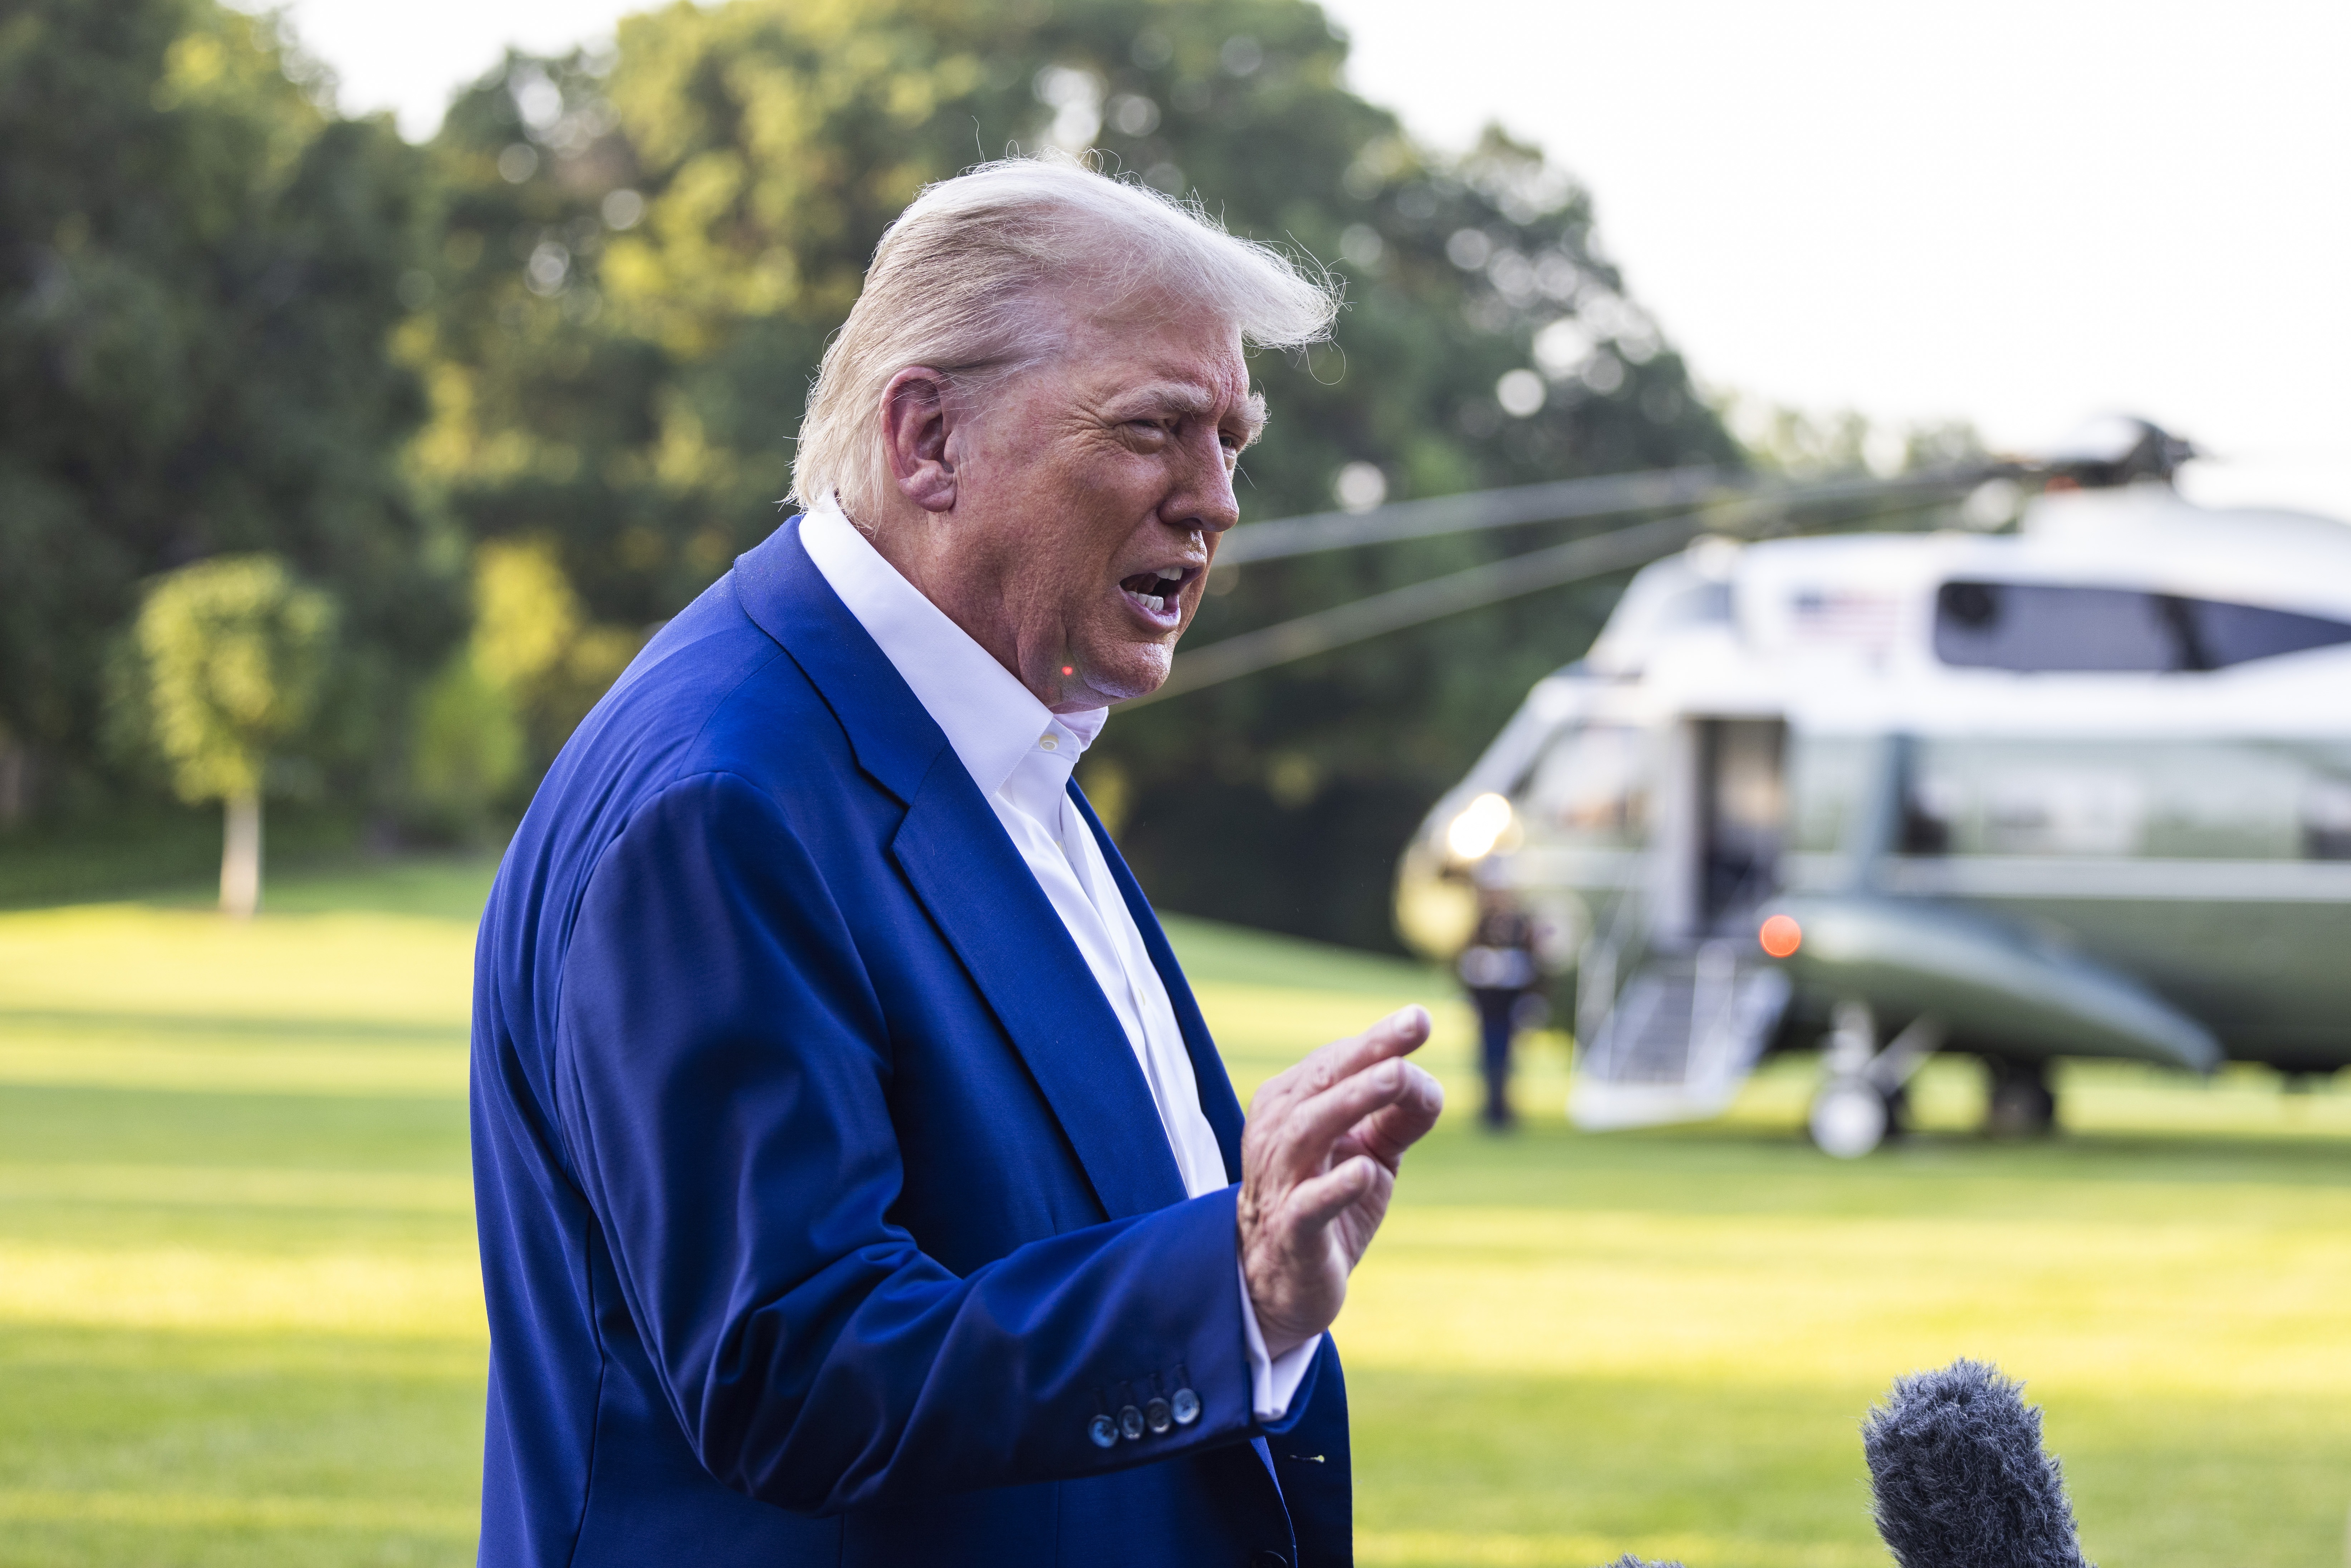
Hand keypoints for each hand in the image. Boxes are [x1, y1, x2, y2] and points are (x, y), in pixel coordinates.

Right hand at [1237, 1006, 1443, 1355]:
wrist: (1281, 1284)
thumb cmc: (1327, 1203)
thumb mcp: (1369, 1154)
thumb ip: (1396, 1118)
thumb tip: (1433, 1085)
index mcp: (1290, 1107)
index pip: (1334, 1063)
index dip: (1378, 1040)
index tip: (1421, 1019)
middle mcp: (1277, 1135)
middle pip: (1320, 1084)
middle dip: (1369, 1052)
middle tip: (1415, 1027)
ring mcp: (1280, 1183)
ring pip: (1309, 1131)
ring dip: (1353, 1100)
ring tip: (1397, 1076)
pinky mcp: (1291, 1232)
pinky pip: (1308, 1206)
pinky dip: (1335, 1186)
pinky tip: (1363, 1170)